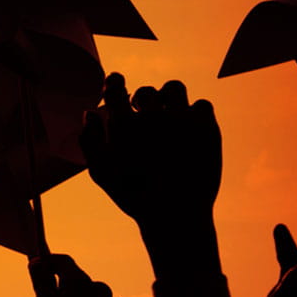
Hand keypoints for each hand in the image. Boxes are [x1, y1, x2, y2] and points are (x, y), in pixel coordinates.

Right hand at [81, 75, 220, 228]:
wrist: (175, 214)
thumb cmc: (133, 196)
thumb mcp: (100, 172)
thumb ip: (90, 140)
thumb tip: (90, 112)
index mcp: (123, 124)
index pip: (115, 86)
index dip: (114, 82)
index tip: (116, 85)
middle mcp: (153, 116)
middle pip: (145, 91)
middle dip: (142, 99)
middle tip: (143, 111)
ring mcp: (182, 120)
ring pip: (174, 88)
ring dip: (168, 98)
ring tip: (167, 114)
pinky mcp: (207, 127)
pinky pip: (202, 105)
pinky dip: (195, 112)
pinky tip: (188, 126)